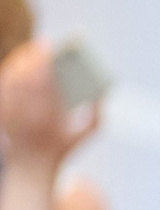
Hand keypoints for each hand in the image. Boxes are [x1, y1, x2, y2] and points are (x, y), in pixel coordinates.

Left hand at [0, 41, 100, 173]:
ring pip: (13, 81)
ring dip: (20, 63)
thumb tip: (101, 91)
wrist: (33, 166)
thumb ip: (97, 112)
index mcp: (52, 119)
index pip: (47, 81)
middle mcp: (29, 116)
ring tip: (30, 51)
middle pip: (28, 78)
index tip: (53, 46)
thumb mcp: (87, 134)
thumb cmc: (63, 147)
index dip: (47, 61)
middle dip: (34, 57)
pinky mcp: (2, 113)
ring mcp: (13, 114)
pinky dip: (9, 74)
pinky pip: (3, 89)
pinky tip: (16, 65)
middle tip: (43, 43)